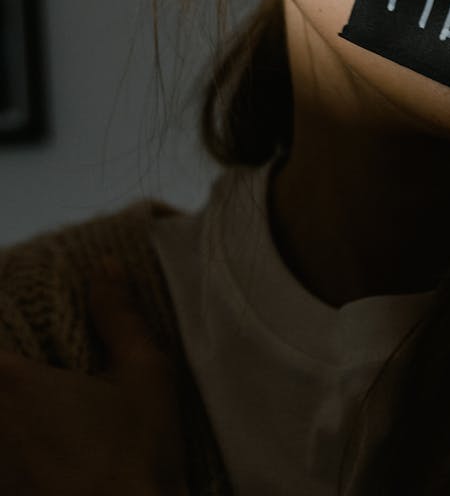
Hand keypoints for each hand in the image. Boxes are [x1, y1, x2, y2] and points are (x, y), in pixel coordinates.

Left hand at [0, 260, 187, 495]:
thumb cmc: (137, 454)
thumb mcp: (145, 373)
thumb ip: (119, 316)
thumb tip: (105, 265)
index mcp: (12, 380)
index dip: (4, 319)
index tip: (21, 323)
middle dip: (13, 368)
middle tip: (41, 368)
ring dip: (15, 410)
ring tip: (56, 416)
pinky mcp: (5, 489)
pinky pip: (4, 460)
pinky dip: (16, 446)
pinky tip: (49, 450)